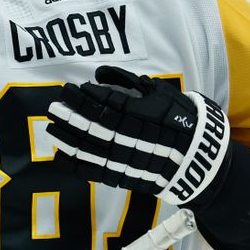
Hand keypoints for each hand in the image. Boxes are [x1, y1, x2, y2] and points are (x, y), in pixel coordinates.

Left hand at [47, 66, 230, 206]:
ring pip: (90, 147)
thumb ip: (128, 81)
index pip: (105, 103)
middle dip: (71, 115)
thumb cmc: (179, 119)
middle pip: (93, 124)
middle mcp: (129, 136)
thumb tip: (100, 74)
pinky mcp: (123, 176)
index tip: (69, 89)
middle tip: (53, 107)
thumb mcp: (159, 93)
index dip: (85, 96)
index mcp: (139, 113)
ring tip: (51, 128)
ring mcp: (125, 158)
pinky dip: (75, 165)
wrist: (197, 158)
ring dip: (68, 137)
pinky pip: (94, 171)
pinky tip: (60, 156)